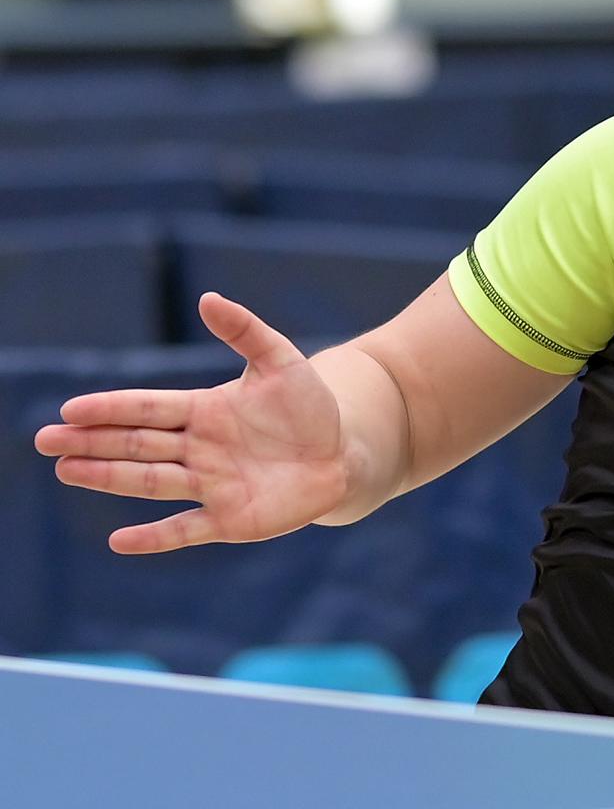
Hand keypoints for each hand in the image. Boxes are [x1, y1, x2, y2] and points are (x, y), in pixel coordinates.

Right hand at [34, 293, 349, 554]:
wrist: (342, 454)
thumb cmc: (309, 407)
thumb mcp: (281, 361)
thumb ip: (245, 331)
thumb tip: (207, 297)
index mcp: (203, 410)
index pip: (147, 408)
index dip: (110, 409)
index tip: (71, 409)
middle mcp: (198, 449)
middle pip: (136, 444)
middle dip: (92, 442)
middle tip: (46, 441)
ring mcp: (210, 485)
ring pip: (150, 481)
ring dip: (108, 477)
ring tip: (67, 471)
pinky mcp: (230, 520)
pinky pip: (185, 530)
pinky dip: (154, 537)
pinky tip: (118, 541)